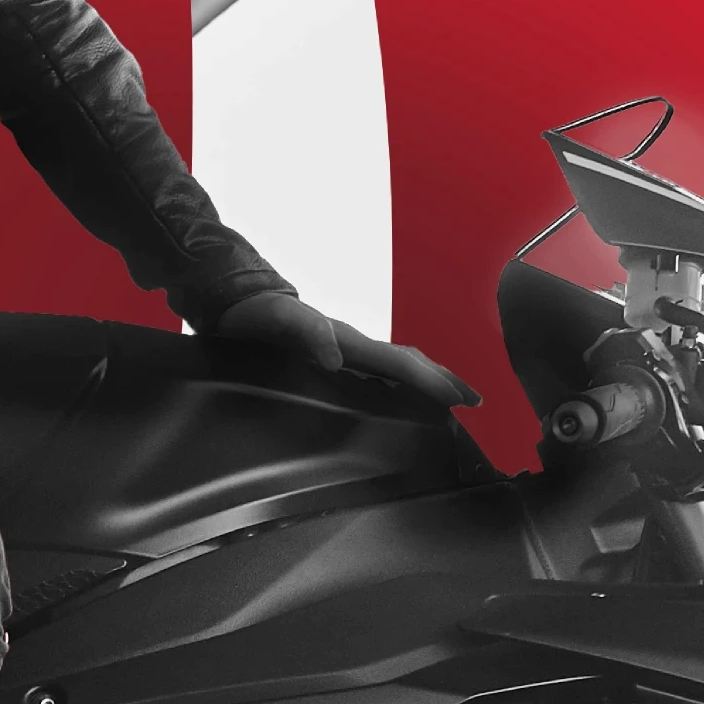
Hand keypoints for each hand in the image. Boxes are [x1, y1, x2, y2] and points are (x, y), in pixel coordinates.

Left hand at [211, 289, 479, 408]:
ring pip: (395, 368)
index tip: (458, 399)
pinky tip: (397, 399)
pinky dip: (396, 385)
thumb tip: (336, 356)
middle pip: (407, 363)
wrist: (229, 300)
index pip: (398, 362)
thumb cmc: (253, 311)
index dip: (429, 381)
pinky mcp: (329, 360)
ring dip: (426, 382)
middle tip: (474, 402)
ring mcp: (342, 352)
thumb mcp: (276, 318)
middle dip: (443, 380)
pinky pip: (373, 373)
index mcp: (345, 339)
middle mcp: (350, 346)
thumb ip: (306, 331)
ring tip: (451, 399)